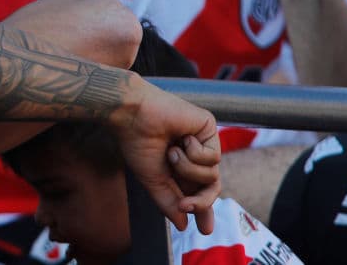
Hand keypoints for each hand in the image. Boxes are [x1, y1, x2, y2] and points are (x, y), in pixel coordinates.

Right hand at [114, 78, 220, 233]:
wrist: (134, 116)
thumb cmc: (137, 144)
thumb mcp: (153, 181)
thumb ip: (169, 202)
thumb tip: (183, 225)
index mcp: (179, 166)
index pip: (197, 190)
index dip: (202, 208)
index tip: (204, 230)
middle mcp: (193, 154)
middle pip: (211, 187)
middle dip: (201, 201)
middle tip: (184, 206)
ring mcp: (202, 142)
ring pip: (212, 175)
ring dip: (188, 170)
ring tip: (171, 153)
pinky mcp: (209, 128)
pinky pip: (213, 158)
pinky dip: (194, 154)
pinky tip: (181, 139)